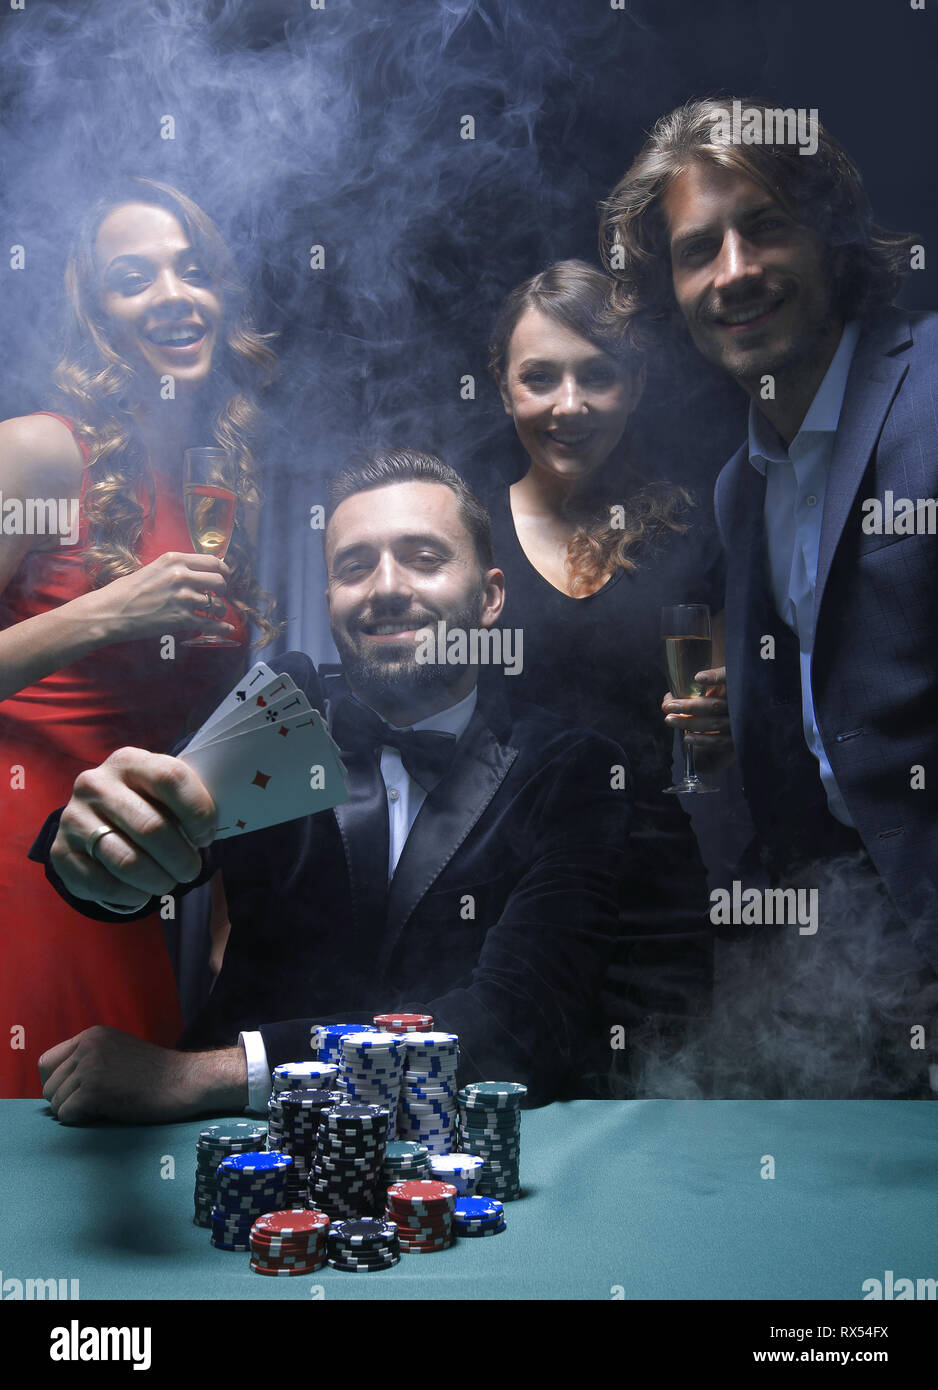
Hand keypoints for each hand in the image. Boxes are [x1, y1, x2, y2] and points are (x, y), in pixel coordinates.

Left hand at [38, 1026, 247, 1122]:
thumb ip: (89, 1058)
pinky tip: (105, 1113)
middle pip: (48, 1085)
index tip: (77, 1093)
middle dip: (65, 1100)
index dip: (58, 1083)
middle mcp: (87, 1046)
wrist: (186, 1081)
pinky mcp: (94, 1089)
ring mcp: (90, 1066)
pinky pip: (66, 1114)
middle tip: (94, 1104)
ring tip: (103, 1107)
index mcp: (91, 1035)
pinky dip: (81, 1120)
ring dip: (74, 1111)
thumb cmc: (155, 1074)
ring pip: (55, 1102)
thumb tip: (55, 1084)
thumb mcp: (118, 1052)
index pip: (46, 1062)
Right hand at [51, 747, 216, 907]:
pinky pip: (102, 883)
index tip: (206, 837)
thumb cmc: (146, 805)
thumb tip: (206, 834)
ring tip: (169, 883)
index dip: (198, 813)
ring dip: (158, 880)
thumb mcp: (164, 793)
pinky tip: (142, 892)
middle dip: (181, 858)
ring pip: (127, 861)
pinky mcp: (60, 852)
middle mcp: (95, 784)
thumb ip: (186, 802)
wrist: (96, 821)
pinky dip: (131, 894)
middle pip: (152, 827)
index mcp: (128, 761)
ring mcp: (73, 817)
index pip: (171, 779)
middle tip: (191, 870)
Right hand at [89, 551, 234, 641]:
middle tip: (217, 595)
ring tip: (215, 612)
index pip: (212, 561)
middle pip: (219, 581)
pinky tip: (226, 629)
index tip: (224, 576)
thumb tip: (195, 573)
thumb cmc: (125, 591)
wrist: (110, 612)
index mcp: (174, 560)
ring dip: (219, 609)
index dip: (223, 570)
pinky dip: (221, 628)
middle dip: (222, 590)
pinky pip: (211, 623)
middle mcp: (182, 576)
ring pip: (217, 603)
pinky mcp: (182, 619)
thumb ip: (175, 569)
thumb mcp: (152, 569)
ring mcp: (183, 598)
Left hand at [662, 666, 735, 772]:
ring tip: (669, 719)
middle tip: (669, 706)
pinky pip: (719, 741)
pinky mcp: (736, 738)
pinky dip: (702, 740)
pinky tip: (686, 737)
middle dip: (689, 706)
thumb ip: (692, 688)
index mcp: (733, 684)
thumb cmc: (719, 695)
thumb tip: (668, 699)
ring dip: (690, 723)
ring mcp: (738, 722)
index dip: (714, 678)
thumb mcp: (711, 685)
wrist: (736, 714)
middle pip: (714, 705)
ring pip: (714, 723)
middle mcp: (739, 703)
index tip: (698, 678)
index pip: (727, 677)